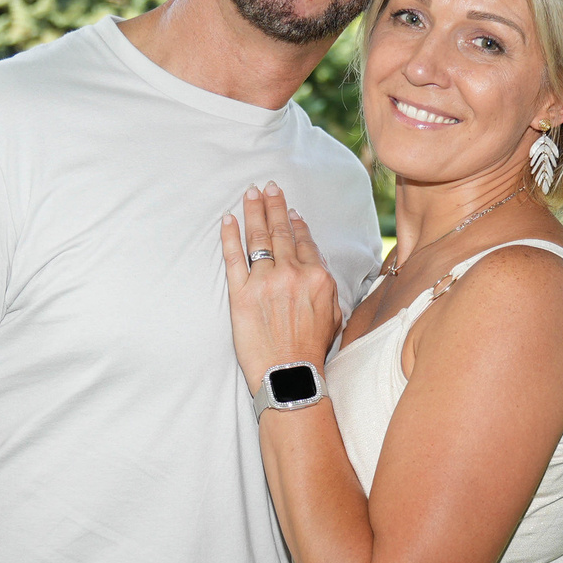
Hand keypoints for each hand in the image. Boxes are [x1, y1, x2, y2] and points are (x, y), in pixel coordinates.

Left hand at [219, 182, 342, 391]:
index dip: (296, 224)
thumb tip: (318, 270)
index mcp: (317, 277)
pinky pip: (233, 258)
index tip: (290, 211)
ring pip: (258, 239)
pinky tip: (228, 220)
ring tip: (250, 194)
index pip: (304, 242)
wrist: (289, 375)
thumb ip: (327, 288)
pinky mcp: (241, 294)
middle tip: (268, 187)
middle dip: (274, 207)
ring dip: (254, 213)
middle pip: (281, 233)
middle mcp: (292, 274)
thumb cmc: (311, 351)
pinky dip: (230, 237)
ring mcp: (265, 282)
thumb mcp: (334, 316)